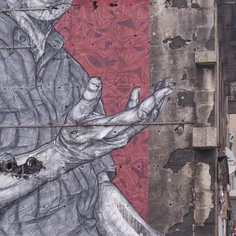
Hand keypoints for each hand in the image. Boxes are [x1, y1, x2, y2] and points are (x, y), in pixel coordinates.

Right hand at [56, 77, 171, 163]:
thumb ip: (87, 98)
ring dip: (153, 104)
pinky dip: (138, 107)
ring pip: (144, 121)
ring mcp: (122, 138)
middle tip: (167, 84)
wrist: (68, 155)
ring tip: (159, 87)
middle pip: (147, 118)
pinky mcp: (121, 137)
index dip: (153, 101)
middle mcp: (121, 136)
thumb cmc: (70, 134)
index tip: (164, 89)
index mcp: (111, 129)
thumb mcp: (75, 115)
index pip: (139, 115)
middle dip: (158, 100)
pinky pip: (135, 122)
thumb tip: (96, 80)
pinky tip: (136, 92)